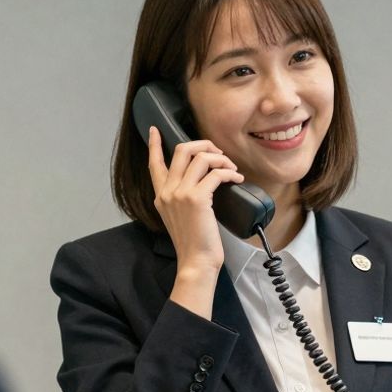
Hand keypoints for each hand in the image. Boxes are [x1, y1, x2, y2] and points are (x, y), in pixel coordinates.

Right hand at [147, 128, 242, 317]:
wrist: (195, 262)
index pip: (154, 163)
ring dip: (221, 158)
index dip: (154, 143)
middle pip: (181, 150)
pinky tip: (237, 179)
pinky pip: (216, 173)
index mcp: (160, 195)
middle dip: (204, 145)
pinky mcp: (197, 198)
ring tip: (231, 169)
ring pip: (201, 157)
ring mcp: (180, 193)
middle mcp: (167, 191)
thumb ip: (181, 198)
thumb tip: (202, 181)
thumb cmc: (193, 243)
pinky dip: (230, 173)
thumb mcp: (178, 217)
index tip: (155, 129)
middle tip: (218, 153)